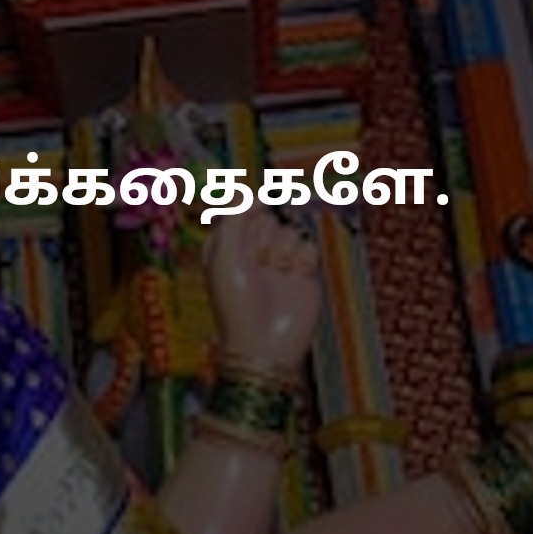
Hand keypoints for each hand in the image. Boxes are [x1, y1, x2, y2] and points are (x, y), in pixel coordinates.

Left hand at [204, 208, 322, 372]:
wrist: (266, 341)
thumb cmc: (236, 299)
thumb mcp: (224, 253)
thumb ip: (236, 216)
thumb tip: (257, 192)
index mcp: (226, 242)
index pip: (243, 208)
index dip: (248, 217)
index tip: (247, 231)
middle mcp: (252, 248)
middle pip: (268, 217)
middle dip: (263, 238)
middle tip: (257, 263)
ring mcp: (279, 259)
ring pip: (289, 231)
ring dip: (282, 252)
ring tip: (274, 275)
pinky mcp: (303, 270)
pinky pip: (308, 246)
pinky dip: (301, 260)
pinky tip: (292, 277)